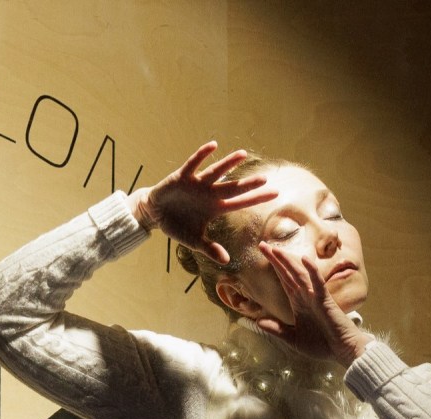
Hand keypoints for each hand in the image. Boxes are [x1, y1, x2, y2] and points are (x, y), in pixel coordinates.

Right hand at [128, 142, 276, 263]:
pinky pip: (193, 164)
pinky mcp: (182, 176)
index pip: (240, 203)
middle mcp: (210, 193)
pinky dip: (202, 155)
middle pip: (232, 188)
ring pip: (216, 172)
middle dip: (248, 184)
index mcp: (215, 208)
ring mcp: (197, 183)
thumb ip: (209, 248)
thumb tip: (226, 261)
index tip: (275, 194)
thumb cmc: (178, 226)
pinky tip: (213, 146)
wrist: (155, 213)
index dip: (257, 198)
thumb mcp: (193, 241)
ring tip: (243, 154)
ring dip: (228, 163)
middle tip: (265, 178)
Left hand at [255, 242, 369, 365]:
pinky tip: (305, 259)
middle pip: (288, 273)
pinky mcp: (325, 300)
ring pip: (299, 274)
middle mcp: (305, 296)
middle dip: (276, 259)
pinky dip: (312, 271)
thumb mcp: (293, 339)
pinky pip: (317, 283)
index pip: (284, 280)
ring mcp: (315, 296)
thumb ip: (276, 329)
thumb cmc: (321, 345)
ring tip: (276, 249)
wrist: (341, 350)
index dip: (274, 267)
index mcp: (298, 302)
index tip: (263, 254)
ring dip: (288, 261)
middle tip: (262, 245)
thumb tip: (258, 321)